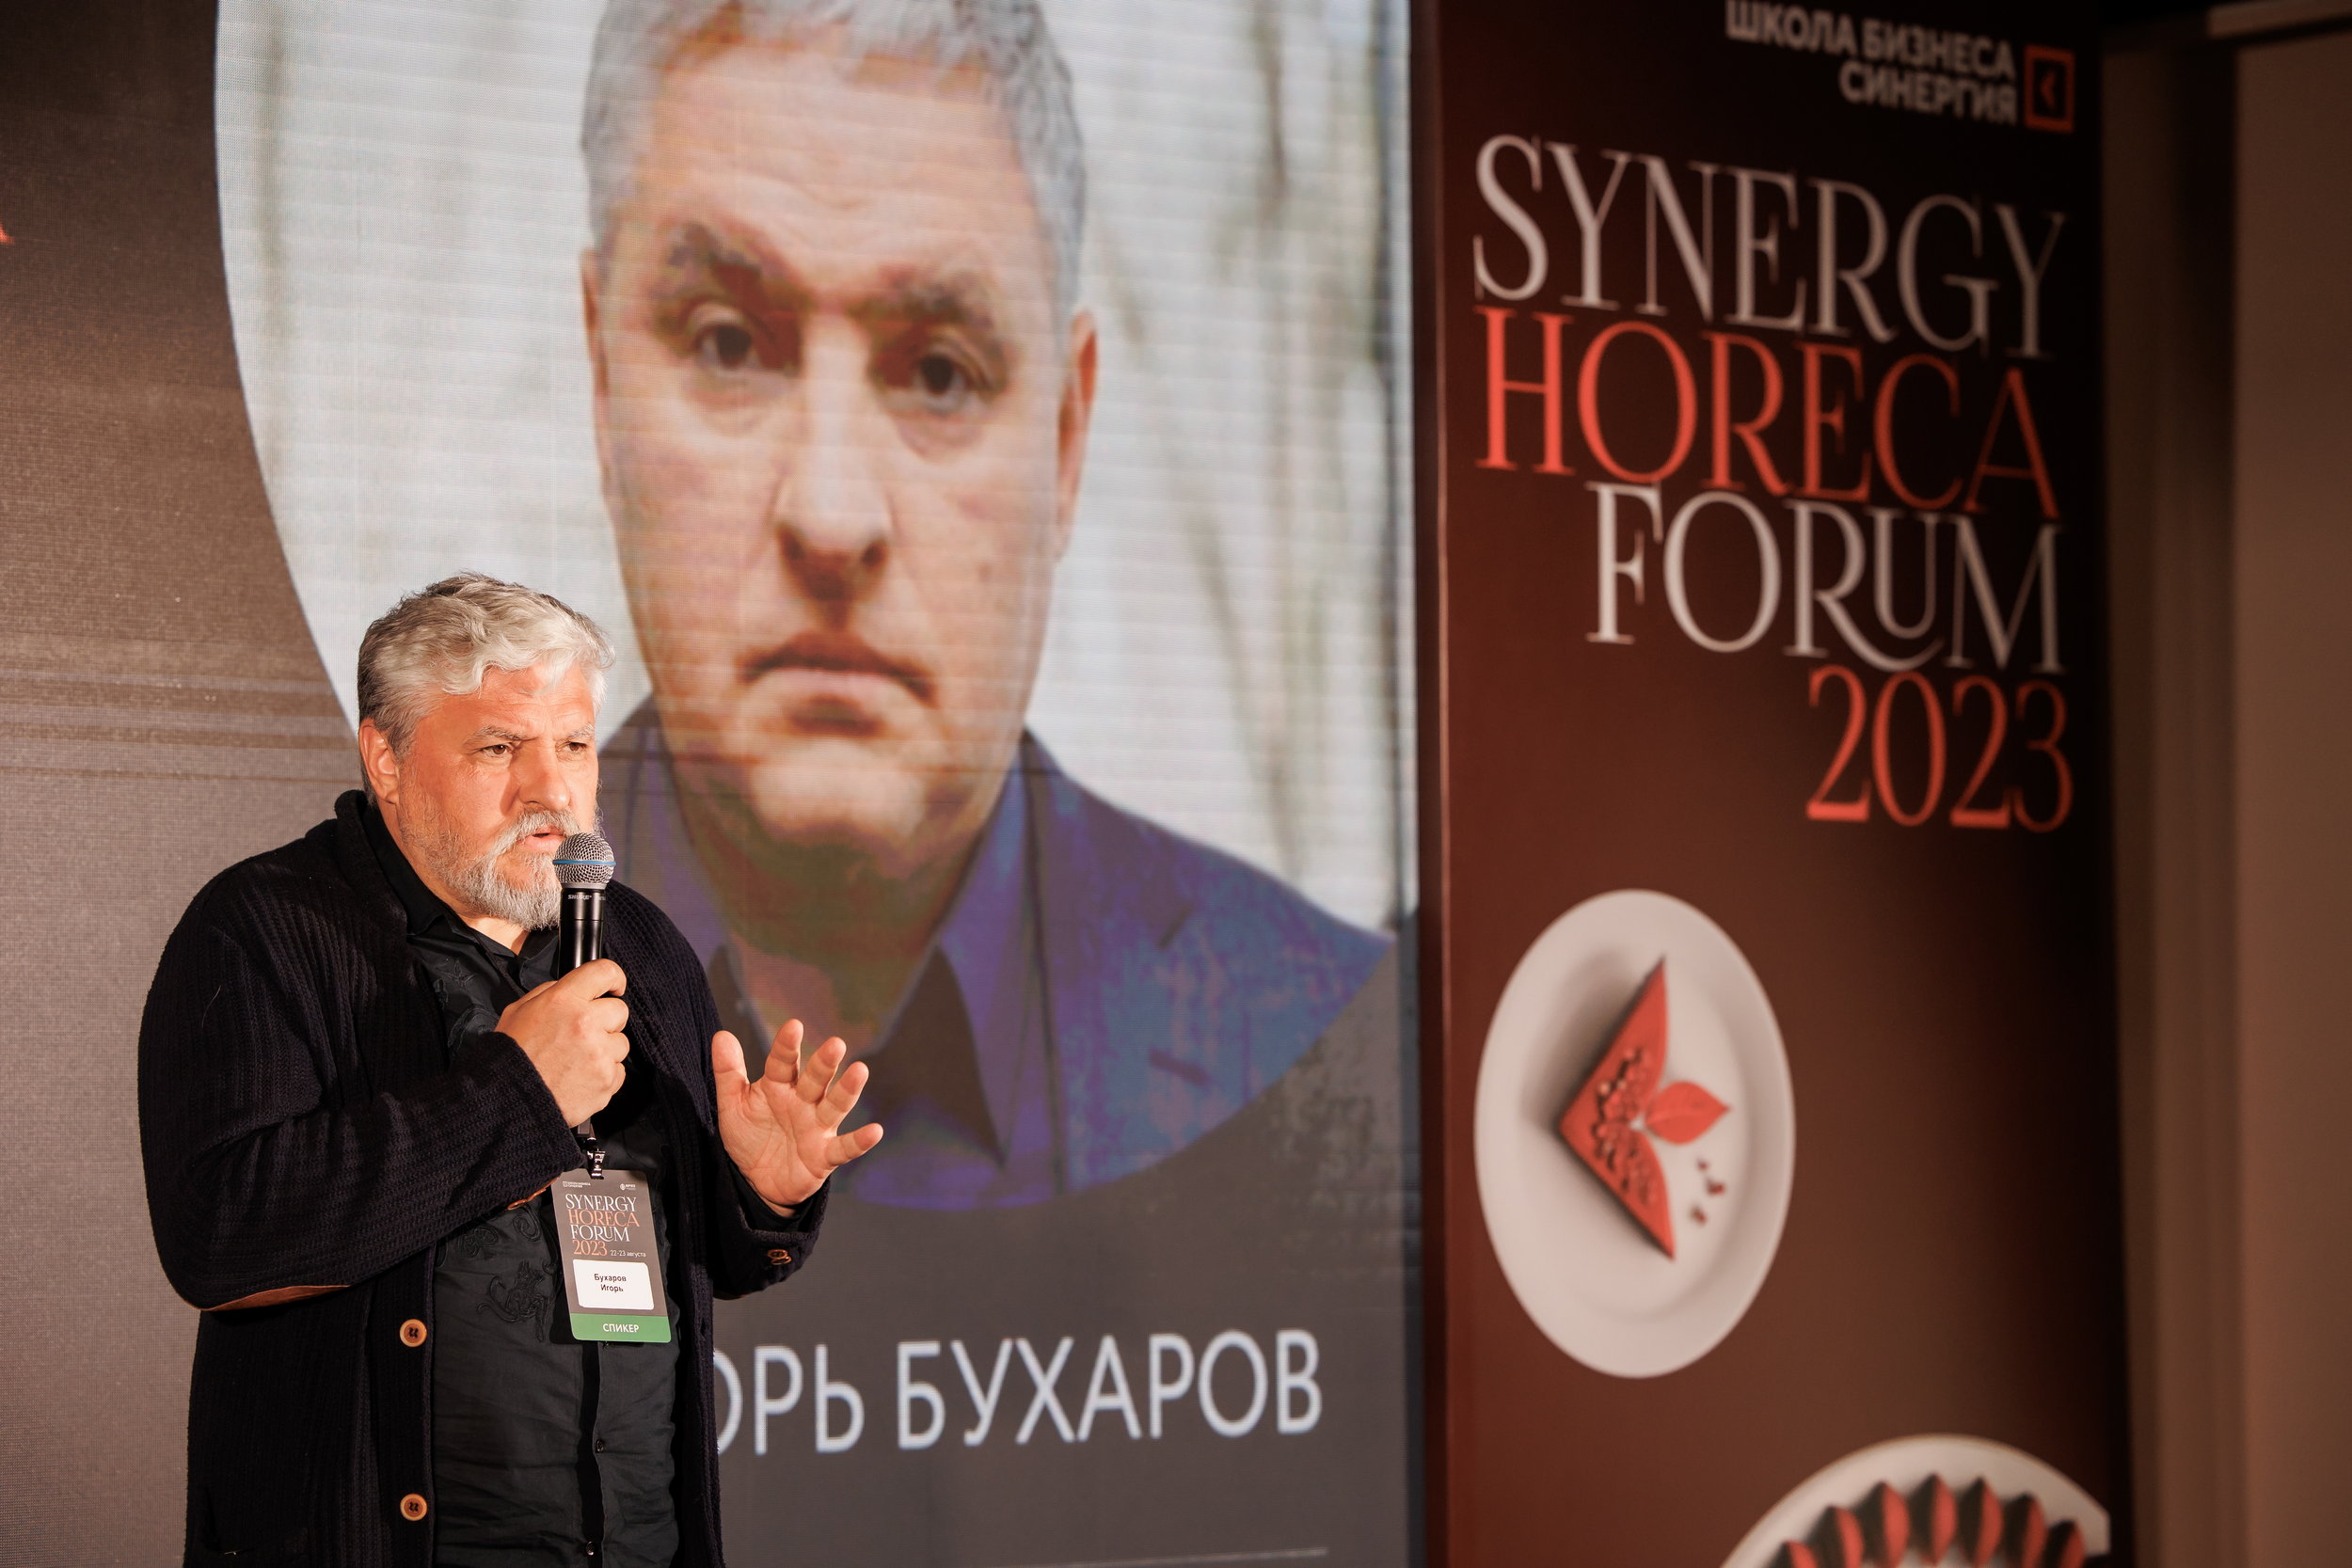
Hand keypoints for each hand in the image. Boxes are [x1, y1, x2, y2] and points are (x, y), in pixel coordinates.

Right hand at [499, 959, 629, 1125]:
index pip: (604, 972)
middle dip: (605, 1020)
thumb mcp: (519, 1010)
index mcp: (563, 1000)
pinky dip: (604, 1074)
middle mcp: (585, 1023)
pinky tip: (580, 1077)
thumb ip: (551, 993)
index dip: (614, 978)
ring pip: (621, 1043)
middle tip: (582, 1034)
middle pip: (620, 1010)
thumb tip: (575, 989)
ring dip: (605, 1050)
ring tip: (576, 1060)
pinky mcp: (606, 1079)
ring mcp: (599, 1053)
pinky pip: (619, 1070)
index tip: (614, 987)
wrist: (505, 1099)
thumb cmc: (511, 1056)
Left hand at [713, 1020, 883, 1213]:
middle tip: (835, 1044)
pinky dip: (860, 1141)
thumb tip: (722, 1034)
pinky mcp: (825, 1156)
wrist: (757, 1182)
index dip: (787, 1046)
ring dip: (848, 1090)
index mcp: (779, 1087)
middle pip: (815, 1079)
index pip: (783, 1063)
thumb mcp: (733, 1106)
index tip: (793, 1026)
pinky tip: (875, 1131)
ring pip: (834, 1106)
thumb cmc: (749, 1137)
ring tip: (860, 1070)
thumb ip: (728, 1073)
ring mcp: (817, 1128)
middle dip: (824, 1063)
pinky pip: (844, 1148)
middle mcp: (803, 1102)